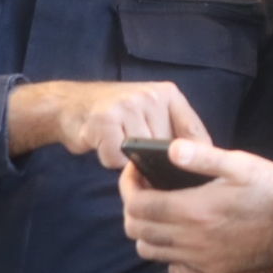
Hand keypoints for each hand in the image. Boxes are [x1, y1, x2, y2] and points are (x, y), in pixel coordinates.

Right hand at [7, 80, 209, 166]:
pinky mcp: (104, 121)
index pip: (195, 133)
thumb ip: (174, 130)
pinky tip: (104, 147)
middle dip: (157, 163)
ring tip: (119, 146)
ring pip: (143, 157)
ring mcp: (127, 106)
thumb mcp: (151, 112)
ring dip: (131, 163)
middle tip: (138, 157)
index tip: (191, 177)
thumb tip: (203, 166)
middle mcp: (151, 96)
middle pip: (168, 151)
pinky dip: (110, 162)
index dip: (195, 161)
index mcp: (168, 94)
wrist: (69, 104)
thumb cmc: (117, 115)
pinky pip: (117, 160)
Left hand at [121, 141, 272, 272]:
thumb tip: (170, 149)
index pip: (137, 205)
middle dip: (131, 206)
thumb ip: (201, 157)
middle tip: (142, 187)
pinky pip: (170, 259)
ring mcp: (199, 256)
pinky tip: (178, 225)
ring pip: (148, 249)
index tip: (134, 170)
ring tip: (157, 207)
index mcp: (192, 210)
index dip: (128, 186)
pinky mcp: (209, 266)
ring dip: (143, 229)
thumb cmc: (270, 189)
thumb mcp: (239, 164)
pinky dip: (162, 244)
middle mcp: (190, 238)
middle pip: (135, 230)